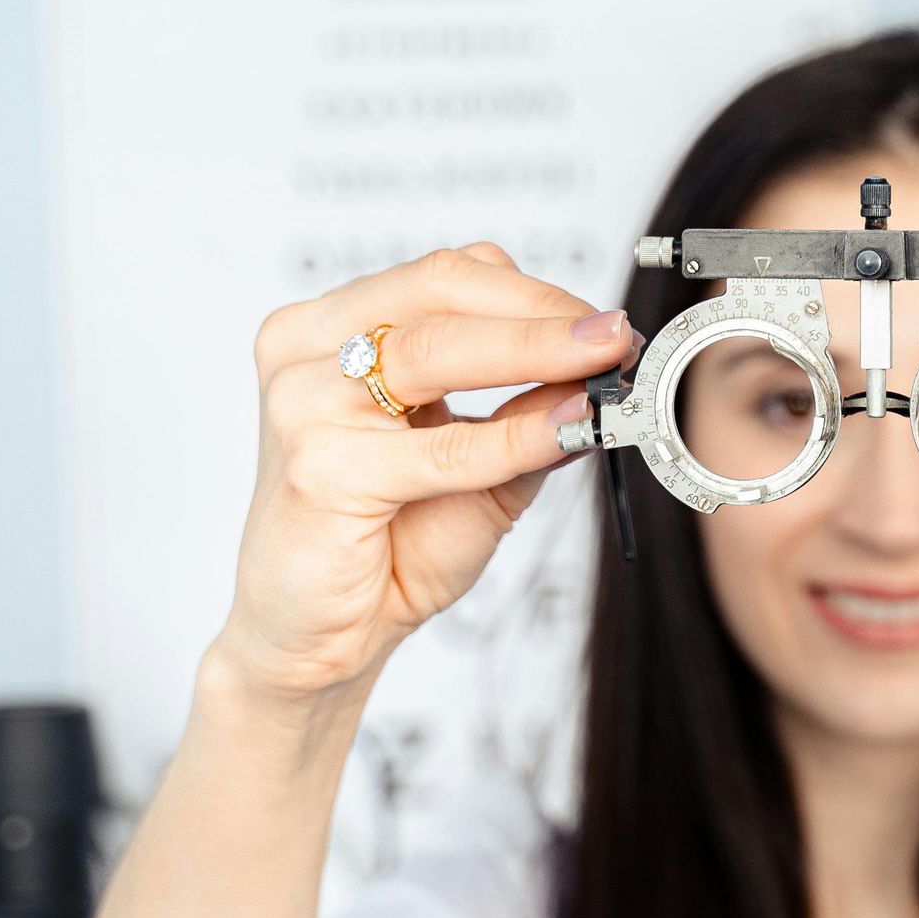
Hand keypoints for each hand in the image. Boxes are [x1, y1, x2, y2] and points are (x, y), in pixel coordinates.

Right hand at [214, 241, 634, 702]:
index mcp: (330, 330)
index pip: (445, 277)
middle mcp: (305, 351)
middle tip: (615, 333)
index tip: (604, 323)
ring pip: (436, 349)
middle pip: (439, 293)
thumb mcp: (480, 469)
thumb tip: (601, 367)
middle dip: (542, 312)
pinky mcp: (320, 468)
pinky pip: (442, 446)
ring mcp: (304, 403)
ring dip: (534, 352)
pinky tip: (569, 430)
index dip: (533, 293)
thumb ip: (528, 415)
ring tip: (601, 364)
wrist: (320, 640)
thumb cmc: (386, 548)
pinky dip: (514, 436)